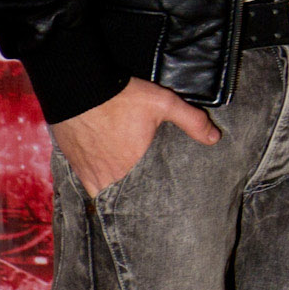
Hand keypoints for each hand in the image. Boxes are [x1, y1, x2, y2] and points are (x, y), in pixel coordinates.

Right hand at [48, 79, 219, 198]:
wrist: (78, 88)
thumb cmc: (121, 97)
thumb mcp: (163, 104)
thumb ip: (191, 121)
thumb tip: (215, 138)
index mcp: (130, 167)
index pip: (144, 195)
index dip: (152, 199)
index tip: (161, 201)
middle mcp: (107, 176)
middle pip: (124, 196)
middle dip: (135, 197)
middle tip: (146, 195)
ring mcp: (88, 172)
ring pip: (105, 191)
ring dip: (116, 190)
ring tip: (129, 187)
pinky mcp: (74, 164)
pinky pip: (88, 183)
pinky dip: (98, 181)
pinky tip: (108, 175)